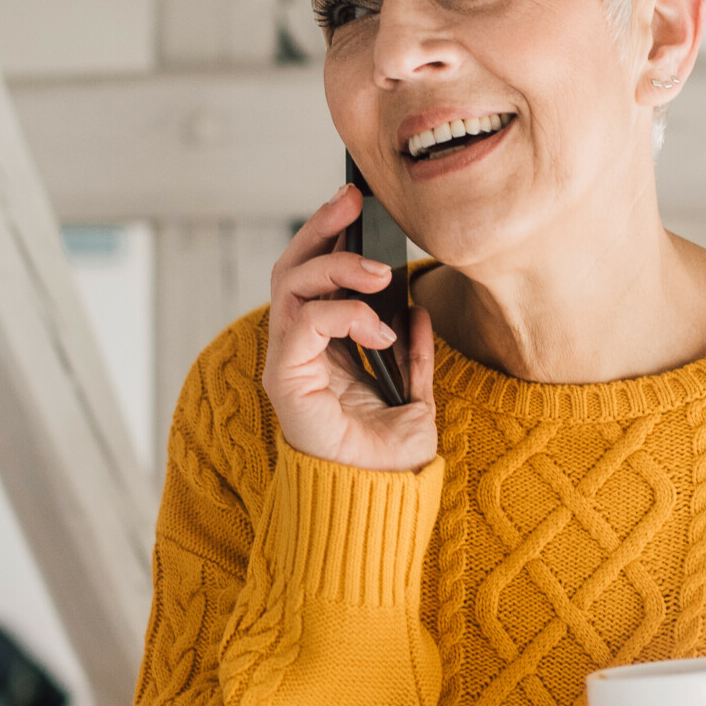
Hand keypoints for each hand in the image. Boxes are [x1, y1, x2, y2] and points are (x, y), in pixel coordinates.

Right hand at [262, 183, 436, 471]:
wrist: (379, 503)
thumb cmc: (389, 460)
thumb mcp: (415, 396)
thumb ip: (415, 355)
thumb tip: (420, 310)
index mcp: (323, 350)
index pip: (314, 277)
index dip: (331, 237)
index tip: (359, 204)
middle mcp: (298, 350)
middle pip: (293, 268)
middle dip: (321, 228)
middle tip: (353, 201)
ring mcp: (287, 362)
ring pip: (291, 285)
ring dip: (337, 266)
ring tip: (380, 271)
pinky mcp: (285, 380)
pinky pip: (304, 324)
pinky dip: (344, 314)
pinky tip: (379, 330)